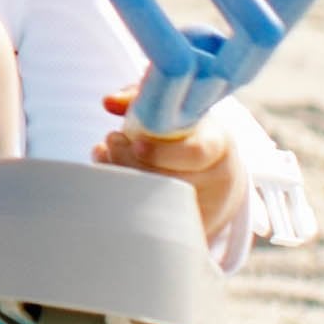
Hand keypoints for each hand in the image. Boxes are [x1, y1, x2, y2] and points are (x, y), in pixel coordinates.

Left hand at [94, 94, 248, 250]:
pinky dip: (127, 200)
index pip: (195, 152)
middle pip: (173, 181)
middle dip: (132, 162)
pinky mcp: (191, 226)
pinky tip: (111, 179)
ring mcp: (206, 206)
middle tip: (111, 140)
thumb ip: (140, 97)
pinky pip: (156, 220)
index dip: (162, 152)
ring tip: (107, 154)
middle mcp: (217, 177)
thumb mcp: (171, 108)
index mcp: (217, 143)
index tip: (135, 142)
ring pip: (160, 202)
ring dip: (124, 178)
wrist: (215, 169)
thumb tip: (109, 102)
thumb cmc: (184, 131)